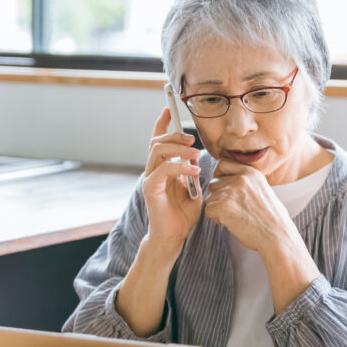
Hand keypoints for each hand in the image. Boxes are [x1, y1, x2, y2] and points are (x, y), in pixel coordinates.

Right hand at [141, 108, 202, 251]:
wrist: (173, 238)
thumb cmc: (182, 216)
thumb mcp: (192, 189)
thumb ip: (191, 172)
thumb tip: (197, 157)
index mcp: (161, 169)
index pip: (157, 141)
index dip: (161, 124)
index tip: (167, 109)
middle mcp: (152, 171)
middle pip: (156, 142)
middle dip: (174, 135)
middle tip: (193, 139)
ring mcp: (150, 179)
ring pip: (157, 152)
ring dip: (178, 149)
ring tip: (195, 154)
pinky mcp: (151, 189)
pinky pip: (163, 170)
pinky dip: (180, 167)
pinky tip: (193, 170)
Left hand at [204, 157, 296, 252]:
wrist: (276, 235)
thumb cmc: (272, 218)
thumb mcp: (263, 190)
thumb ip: (246, 183)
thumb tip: (227, 181)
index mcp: (251, 173)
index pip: (223, 164)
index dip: (219, 175)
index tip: (222, 186)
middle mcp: (240, 178)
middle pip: (214, 183)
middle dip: (218, 196)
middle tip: (232, 209)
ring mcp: (230, 191)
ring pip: (210, 198)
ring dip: (218, 208)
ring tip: (235, 217)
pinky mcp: (222, 205)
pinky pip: (209, 209)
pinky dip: (216, 218)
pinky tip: (231, 222)